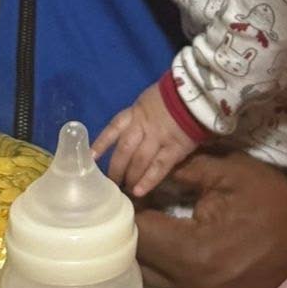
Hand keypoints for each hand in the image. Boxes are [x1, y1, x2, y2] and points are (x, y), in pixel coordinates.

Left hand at [93, 82, 197, 196]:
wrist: (196, 96)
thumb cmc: (171, 98)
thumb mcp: (148, 101)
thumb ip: (137, 117)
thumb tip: (127, 134)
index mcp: (135, 113)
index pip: (113, 129)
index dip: (101, 144)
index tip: (90, 158)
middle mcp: (144, 126)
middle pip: (124, 150)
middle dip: (116, 168)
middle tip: (110, 183)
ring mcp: (159, 138)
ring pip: (139, 161)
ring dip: (130, 177)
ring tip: (125, 189)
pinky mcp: (175, 148)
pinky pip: (159, 167)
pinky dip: (148, 181)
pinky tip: (139, 192)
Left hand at [135, 150, 286, 287]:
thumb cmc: (270, 208)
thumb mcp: (236, 173)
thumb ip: (190, 167)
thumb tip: (151, 165)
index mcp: (192, 250)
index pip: (138, 229)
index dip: (127, 204)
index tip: (125, 183)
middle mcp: (183, 280)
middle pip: (135, 254)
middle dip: (128, 224)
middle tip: (129, 196)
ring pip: (143, 270)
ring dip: (138, 242)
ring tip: (143, 213)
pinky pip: (158, 277)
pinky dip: (153, 256)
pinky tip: (159, 233)